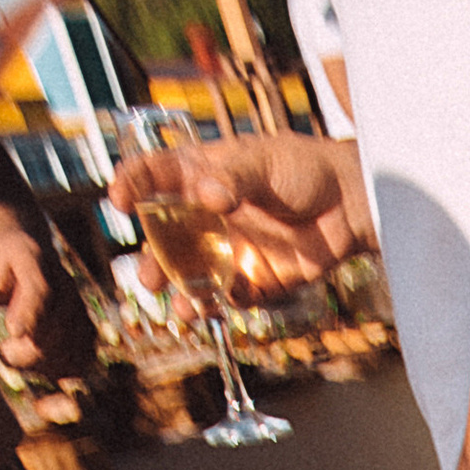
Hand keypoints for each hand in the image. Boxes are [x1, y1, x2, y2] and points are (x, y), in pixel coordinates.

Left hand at [0, 213, 95, 378]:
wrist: (24, 254)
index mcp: (30, 257)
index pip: (38, 288)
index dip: (29, 313)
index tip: (13, 332)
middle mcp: (62, 280)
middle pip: (58, 326)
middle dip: (29, 350)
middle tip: (4, 352)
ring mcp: (78, 305)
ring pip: (71, 348)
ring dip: (42, 363)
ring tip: (15, 354)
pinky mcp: (85, 328)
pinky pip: (80, 361)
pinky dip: (58, 370)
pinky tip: (38, 365)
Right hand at [106, 134, 373, 288]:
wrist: (351, 203)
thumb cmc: (304, 169)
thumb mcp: (264, 161)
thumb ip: (235, 179)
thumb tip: (207, 196)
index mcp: (201, 174)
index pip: (155, 176)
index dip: (132, 185)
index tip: (118, 198)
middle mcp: (208, 215)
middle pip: (168, 238)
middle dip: (155, 260)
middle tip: (148, 277)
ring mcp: (229, 249)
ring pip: (193, 274)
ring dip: (182, 291)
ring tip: (179, 306)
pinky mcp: (255, 280)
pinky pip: (229, 297)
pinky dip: (219, 305)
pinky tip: (213, 308)